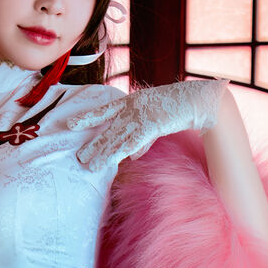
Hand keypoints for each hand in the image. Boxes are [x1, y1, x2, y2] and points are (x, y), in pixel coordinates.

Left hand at [76, 78, 226, 173]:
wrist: (197, 100)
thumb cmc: (177, 108)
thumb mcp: (155, 122)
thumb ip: (142, 140)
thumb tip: (132, 157)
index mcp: (130, 101)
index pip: (103, 111)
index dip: (87, 118)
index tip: (70, 124)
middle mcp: (131, 108)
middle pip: (107, 129)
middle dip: (93, 144)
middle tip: (78, 156)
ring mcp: (140, 116)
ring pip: (117, 138)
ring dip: (103, 154)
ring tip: (90, 166)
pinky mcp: (150, 125)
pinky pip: (131, 143)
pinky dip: (120, 153)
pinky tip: (110, 162)